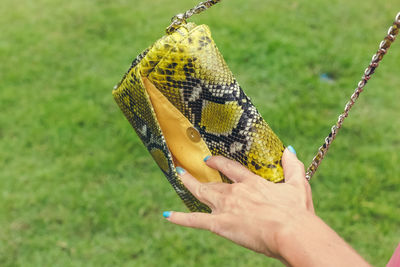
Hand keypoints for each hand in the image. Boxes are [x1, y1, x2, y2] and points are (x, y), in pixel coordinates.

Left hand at [164, 147, 313, 258]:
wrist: (291, 233)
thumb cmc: (296, 212)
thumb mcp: (298, 185)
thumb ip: (292, 166)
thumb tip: (289, 149)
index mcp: (252, 183)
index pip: (230, 168)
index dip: (217, 162)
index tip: (209, 159)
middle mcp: (235, 192)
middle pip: (212, 181)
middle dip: (198, 174)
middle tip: (186, 168)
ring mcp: (225, 207)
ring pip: (201, 193)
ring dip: (188, 185)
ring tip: (179, 176)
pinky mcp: (220, 224)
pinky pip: (195, 220)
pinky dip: (180, 218)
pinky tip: (167, 215)